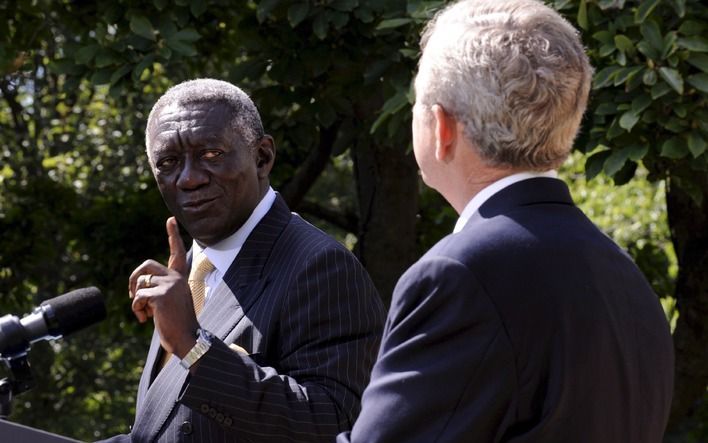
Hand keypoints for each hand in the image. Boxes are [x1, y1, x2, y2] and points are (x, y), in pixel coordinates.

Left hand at [129, 217, 199, 357]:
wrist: (188, 339)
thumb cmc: (177, 324)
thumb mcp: (170, 302)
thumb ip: (159, 289)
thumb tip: (137, 289)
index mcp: (180, 278)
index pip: (176, 253)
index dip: (173, 235)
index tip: (170, 219)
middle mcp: (177, 278)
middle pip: (146, 266)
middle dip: (133, 279)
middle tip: (132, 295)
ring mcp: (170, 285)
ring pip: (140, 284)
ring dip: (137, 301)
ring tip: (146, 314)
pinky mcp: (161, 295)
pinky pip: (138, 297)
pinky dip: (136, 309)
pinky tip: (145, 320)